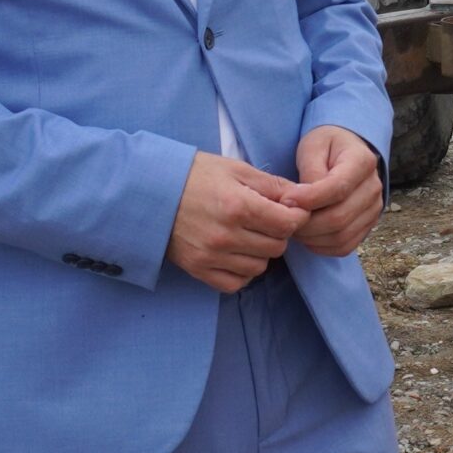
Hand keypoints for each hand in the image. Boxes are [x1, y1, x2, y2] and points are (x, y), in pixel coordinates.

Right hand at [168, 153, 305, 291]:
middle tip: (264, 220)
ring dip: (260, 253)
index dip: (296, 216)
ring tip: (247, 235)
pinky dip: (242, 272)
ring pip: (260, 267)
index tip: (288, 209)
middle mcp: (226, 235)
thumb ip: (272, 185)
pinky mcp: (198, 269)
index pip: (289, 224)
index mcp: (239, 206)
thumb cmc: (194, 175)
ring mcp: (211, 256)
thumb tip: (303, 197)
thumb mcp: (235, 169)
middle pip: (277, 246)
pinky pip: (236, 283)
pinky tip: (236, 254)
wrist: (148, 191)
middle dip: (278, 233)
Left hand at [285, 125, 383, 256]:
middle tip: (283, 218)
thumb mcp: (313, 146)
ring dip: (311, 237)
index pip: (338, 188)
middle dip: (306, 223)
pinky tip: (307, 235)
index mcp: (363, 162)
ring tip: (293, 226)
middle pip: (339, 217)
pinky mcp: (367, 225)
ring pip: (341, 236)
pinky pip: (345, 246)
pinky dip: (322, 247)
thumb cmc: (326, 146)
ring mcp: (374, 209)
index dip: (309, 199)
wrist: (346, 152)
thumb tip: (302, 199)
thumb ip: (310, 170)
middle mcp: (374, 187)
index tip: (285, 200)